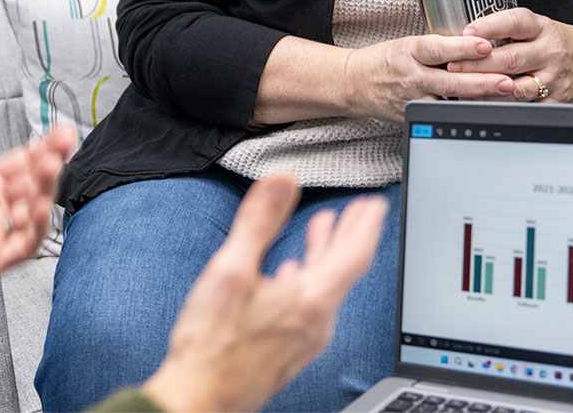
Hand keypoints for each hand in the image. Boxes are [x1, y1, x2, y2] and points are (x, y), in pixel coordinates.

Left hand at [0, 93, 77, 312]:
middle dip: (51, 163)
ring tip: (51, 168)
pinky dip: (36, 230)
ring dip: (47, 191)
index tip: (60, 130)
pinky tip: (40, 208)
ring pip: (34, 213)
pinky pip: (22, 246)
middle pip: (33, 183)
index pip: (21, 162)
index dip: (42, 147)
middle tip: (63, 144)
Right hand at [140, 174, 387, 412]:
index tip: (373, 205)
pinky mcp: (287, 351)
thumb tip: (282, 182)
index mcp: (311, 300)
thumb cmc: (213, 344)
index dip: (366, 225)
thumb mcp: (232, 270)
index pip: (355, 254)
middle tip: (358, 212)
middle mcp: (316, 322)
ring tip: (323, 233)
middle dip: (350, 235)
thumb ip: (259, 223)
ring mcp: (304, 340)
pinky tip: (290, 277)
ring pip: (326, 289)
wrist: (199, 399)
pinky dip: (308, 280)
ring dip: (327, 256)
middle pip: (344, 271)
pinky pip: (311, 308)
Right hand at [343, 34, 514, 119]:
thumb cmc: (385, 60)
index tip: (485, 45)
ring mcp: (413, 98)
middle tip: (506, 80)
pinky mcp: (414, 115)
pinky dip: (464, 110)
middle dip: (481, 81)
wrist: (355, 83)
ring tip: (503, 96)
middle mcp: (411, 76)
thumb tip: (476, 43)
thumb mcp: (408, 43)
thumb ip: (439, 46)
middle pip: (450, 80)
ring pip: (450, 101)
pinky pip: (443, 114)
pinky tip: (485, 108)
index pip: (438, 49)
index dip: (462, 48)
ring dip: (478, 99)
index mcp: (409, 51)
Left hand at [446, 8, 572, 101]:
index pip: (516, 22)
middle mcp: (550, 52)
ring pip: (515, 88)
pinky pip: (523, 106)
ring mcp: (553, 78)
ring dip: (485, 89)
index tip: (468, 32)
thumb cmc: (553, 41)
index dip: (491, 27)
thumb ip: (506, 29)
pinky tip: (480, 103)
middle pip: (511, 59)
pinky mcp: (554, 101)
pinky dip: (499, 106)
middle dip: (478, 64)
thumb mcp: (536, 26)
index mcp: (542, 28)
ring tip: (461, 88)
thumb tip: (464, 36)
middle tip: (453, 65)